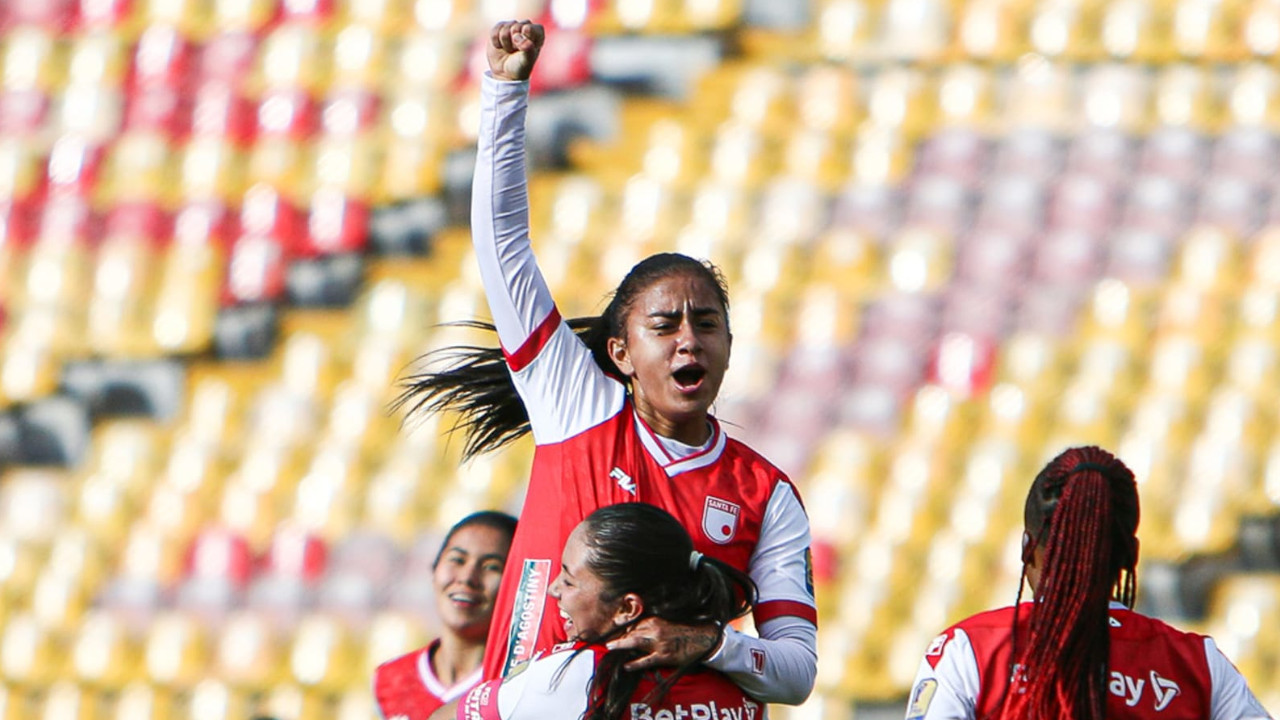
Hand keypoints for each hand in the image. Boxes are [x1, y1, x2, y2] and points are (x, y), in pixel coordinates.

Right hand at [487, 20, 544, 81]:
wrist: (505, 72)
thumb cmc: (520, 66)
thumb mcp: (526, 60)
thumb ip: (527, 48)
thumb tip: (519, 36)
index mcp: (537, 34)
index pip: (533, 28)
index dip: (526, 37)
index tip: (523, 48)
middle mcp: (525, 28)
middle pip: (517, 27)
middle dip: (513, 42)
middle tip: (515, 51)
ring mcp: (512, 26)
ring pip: (506, 28)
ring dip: (505, 42)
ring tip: (509, 50)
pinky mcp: (500, 27)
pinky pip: (495, 30)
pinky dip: (496, 41)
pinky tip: (500, 46)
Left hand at [605, 617, 720, 671]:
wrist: (702, 637)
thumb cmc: (684, 629)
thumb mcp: (666, 621)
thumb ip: (651, 622)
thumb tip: (635, 626)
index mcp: (655, 619)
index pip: (632, 623)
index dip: (620, 628)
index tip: (611, 631)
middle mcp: (655, 628)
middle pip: (630, 631)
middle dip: (617, 636)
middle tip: (606, 640)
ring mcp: (659, 642)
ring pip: (635, 642)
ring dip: (621, 644)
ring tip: (610, 647)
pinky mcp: (664, 655)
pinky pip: (646, 660)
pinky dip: (635, 663)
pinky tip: (626, 665)